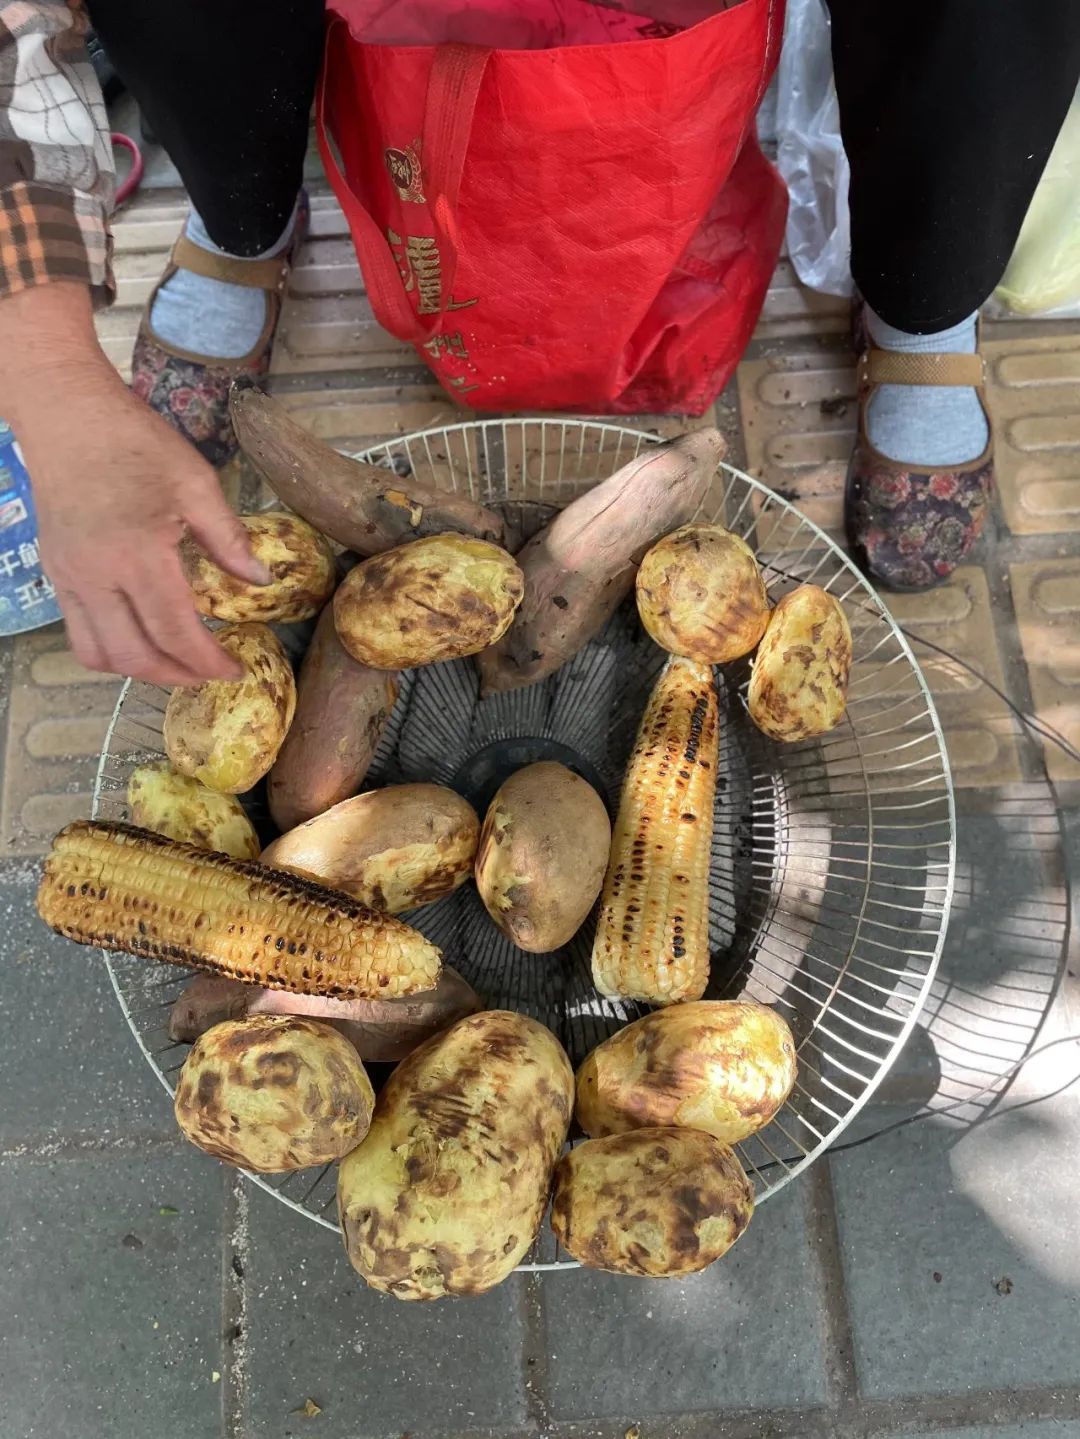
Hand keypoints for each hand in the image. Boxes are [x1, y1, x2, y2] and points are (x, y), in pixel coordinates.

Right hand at [0, 282, 268, 687]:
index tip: (235, 670)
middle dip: (177, 675)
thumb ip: (228, 537)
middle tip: (209, 674)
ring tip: (176, 663)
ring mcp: (69, 577)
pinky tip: (142, 636)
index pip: (175, 631)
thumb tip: (260, 579)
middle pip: (134, 655)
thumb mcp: (195, 481)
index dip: (208, 661)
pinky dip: (113, 648)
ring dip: (140, 670)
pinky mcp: (56, 572)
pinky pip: (79, 631)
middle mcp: (96, 576)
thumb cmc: (135, 441)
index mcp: (137, 554)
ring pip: (98, 653)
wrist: (67, 415)